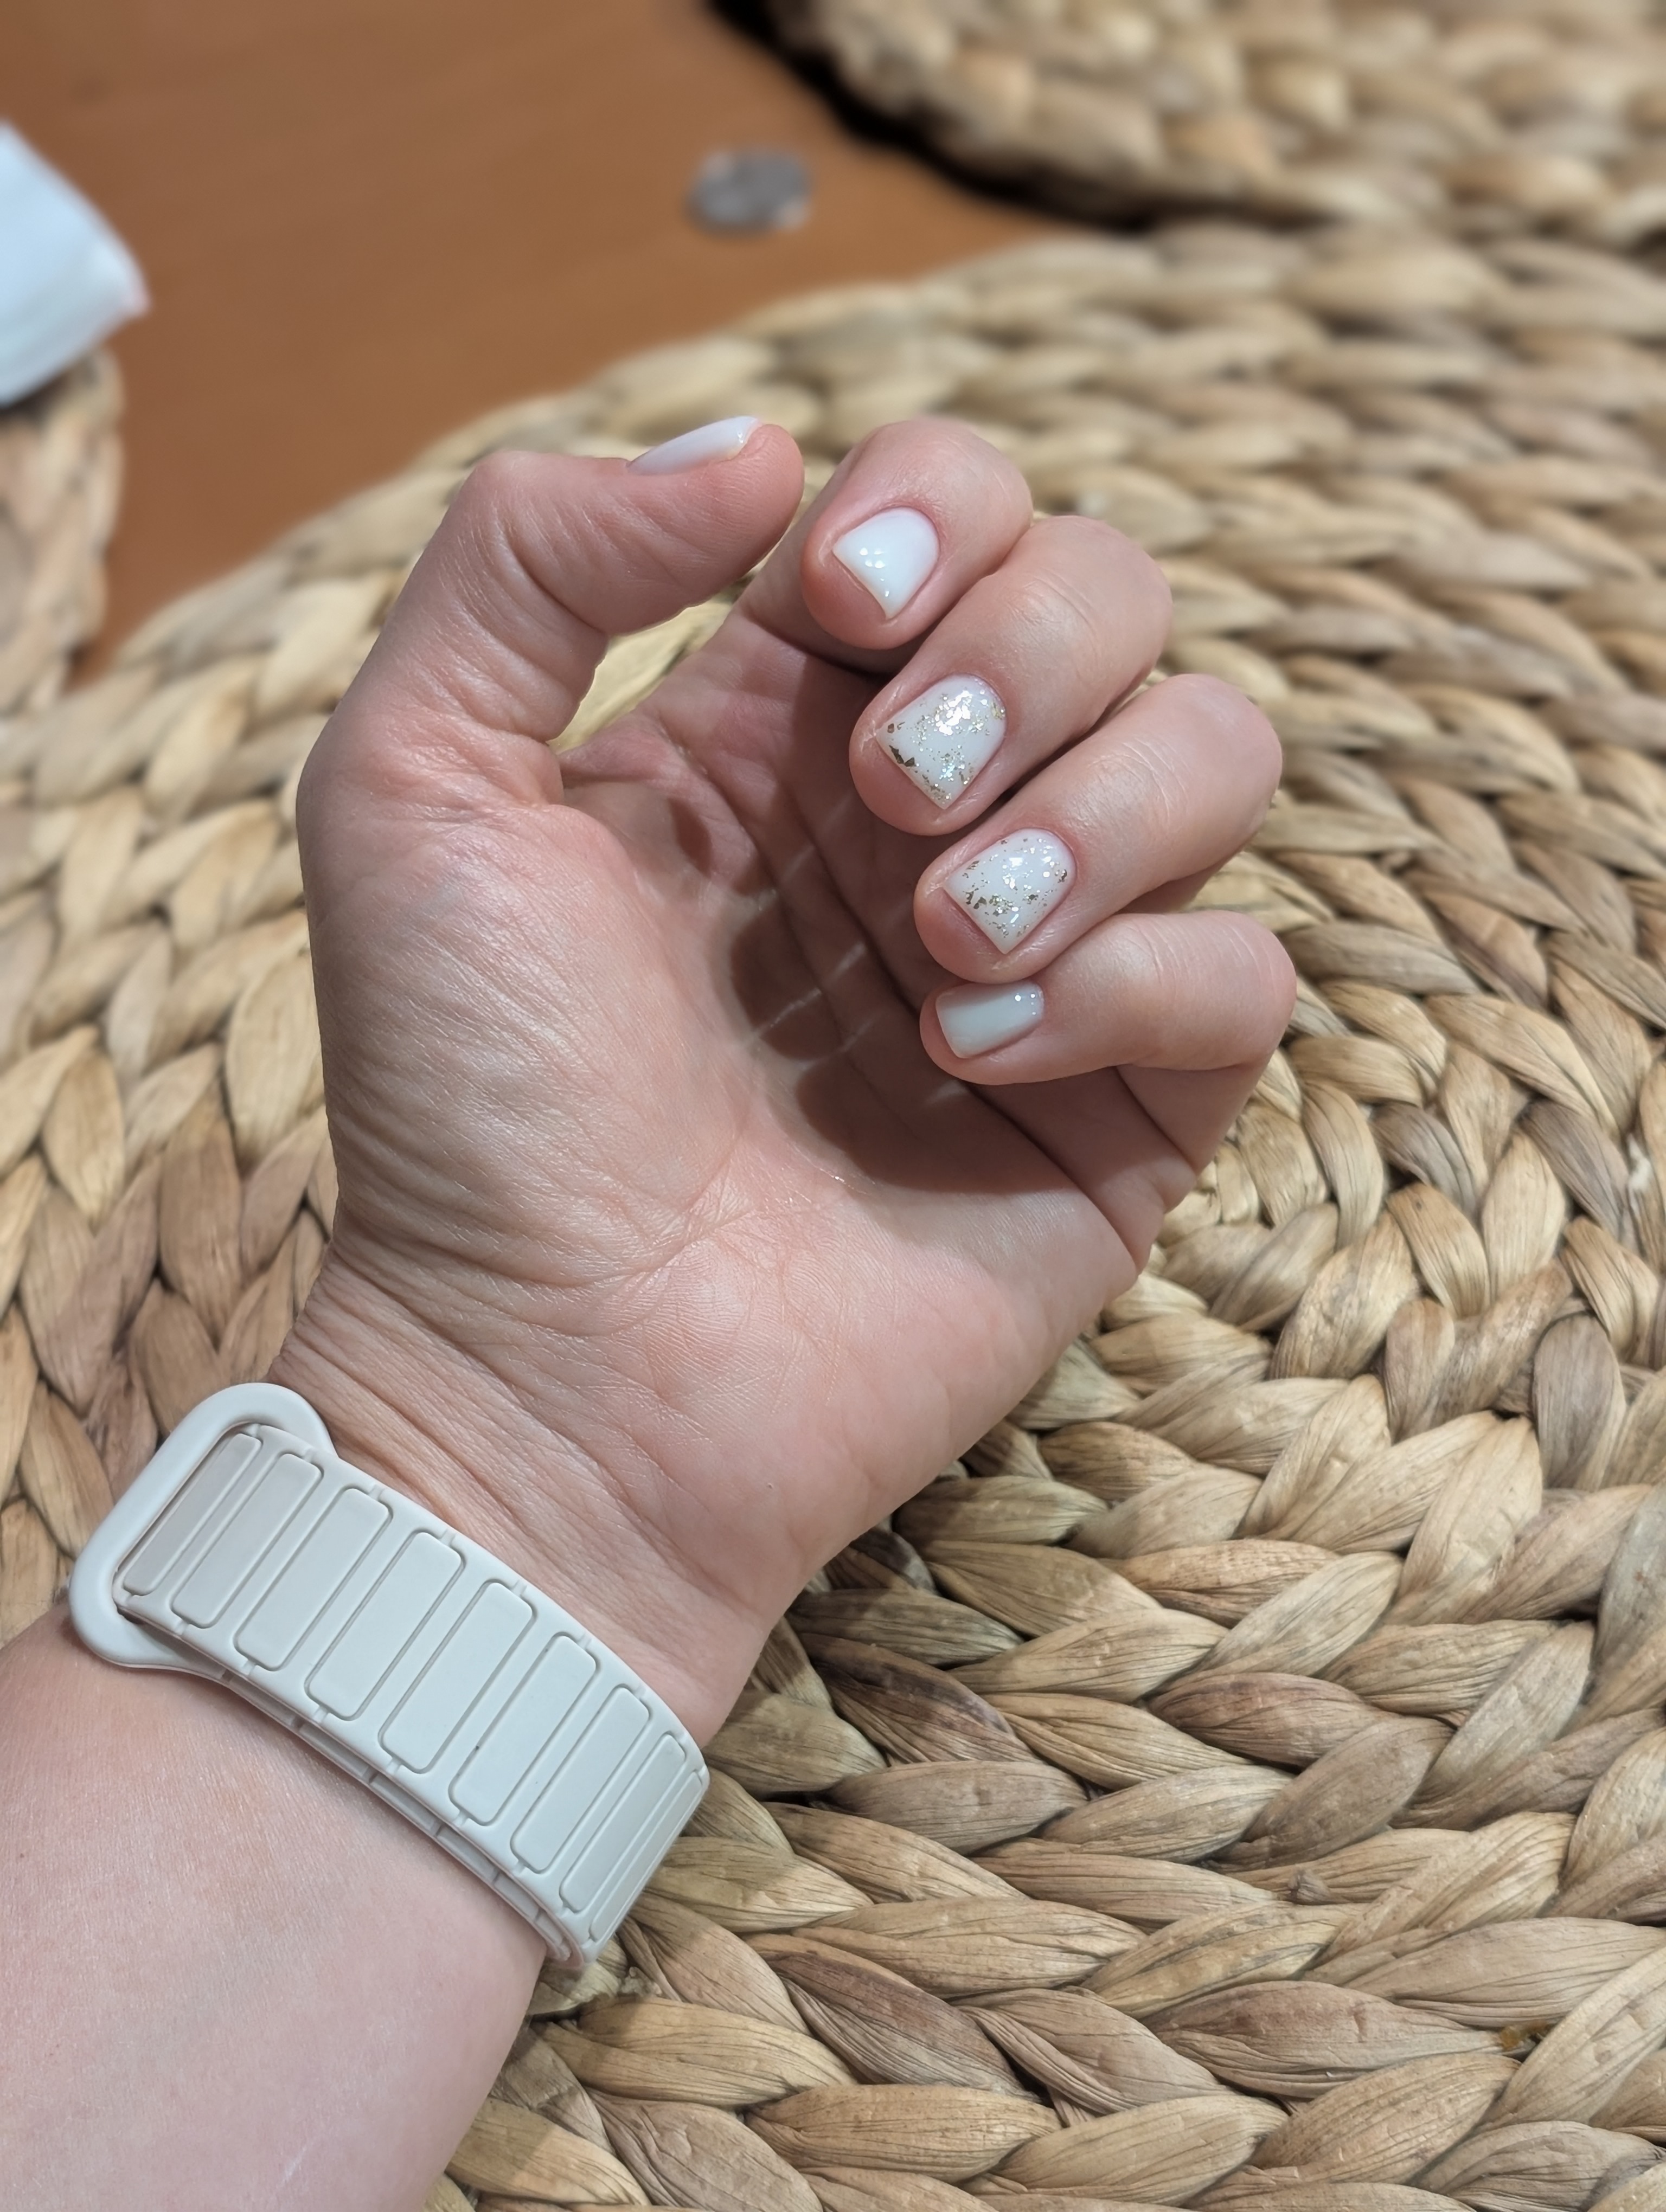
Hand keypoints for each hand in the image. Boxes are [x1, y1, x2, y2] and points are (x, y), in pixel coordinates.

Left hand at [274, 417, 1290, 1737]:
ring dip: (1098, 813)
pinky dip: (1135, 984)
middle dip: (1027, 658)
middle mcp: (929, 814)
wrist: (552, 1380)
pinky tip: (977, 1058)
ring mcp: (1041, 954)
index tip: (845, 607)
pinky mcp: (1123, 1104)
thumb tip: (759, 447)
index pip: (955, 503)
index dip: (940, 507)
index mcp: (779, 717)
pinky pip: (1245, 972)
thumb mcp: (411, 791)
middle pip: (1115, 595)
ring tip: (939, 944)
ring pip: (1219, 753)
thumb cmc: (469, 1103)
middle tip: (893, 800)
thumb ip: (528, 564)